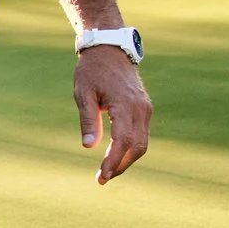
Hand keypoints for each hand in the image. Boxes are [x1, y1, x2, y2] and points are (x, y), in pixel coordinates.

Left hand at [73, 46, 151, 183]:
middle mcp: (140, 108)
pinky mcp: (144, 107)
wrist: (109, 49)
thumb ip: (88, 120)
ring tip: (108, 171)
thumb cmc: (92, 70)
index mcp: (125, 105)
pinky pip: (142, 133)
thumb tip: (88, 146)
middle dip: (120, 165)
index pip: (122, 141)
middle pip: (137, 147)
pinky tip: (116, 155)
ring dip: (127, 159)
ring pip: (142, 143)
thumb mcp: (83, 94)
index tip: (101, 176)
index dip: (112, 161)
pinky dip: (131, 147)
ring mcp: (145, 108)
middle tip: (102, 178)